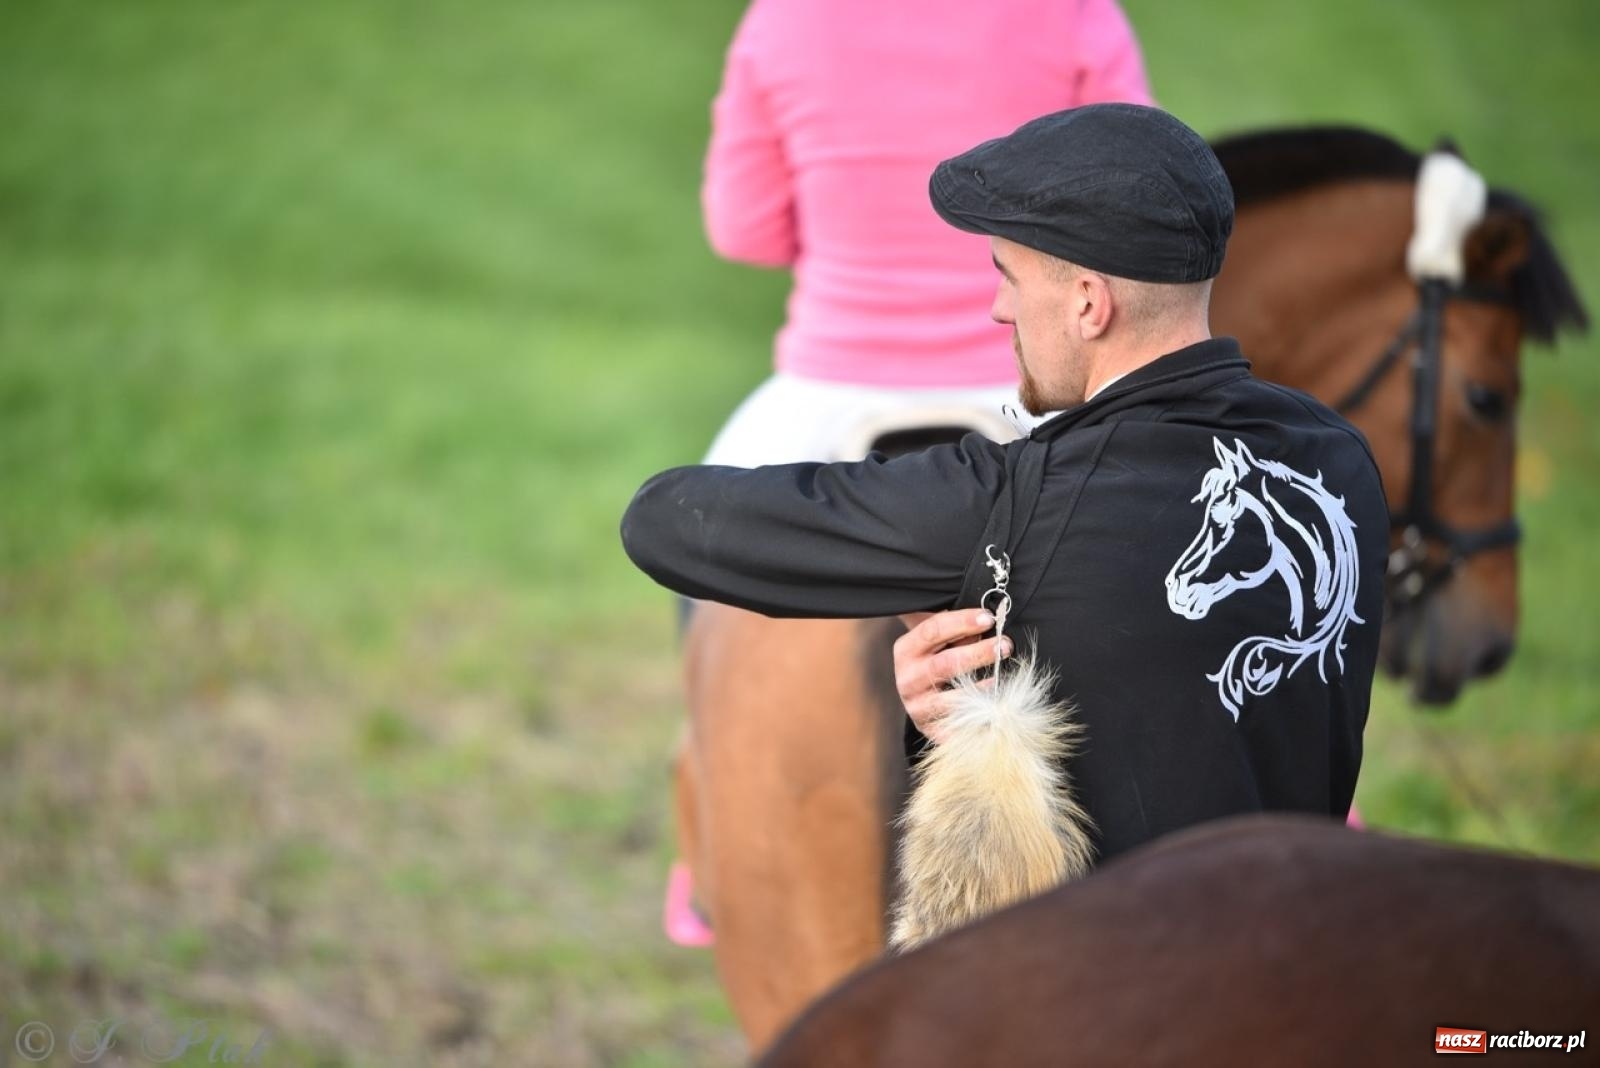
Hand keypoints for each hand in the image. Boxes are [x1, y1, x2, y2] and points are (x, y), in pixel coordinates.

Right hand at [894, 609, 1012, 743]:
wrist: (921, 699)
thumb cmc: (937, 660)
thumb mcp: (940, 641)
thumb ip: (959, 631)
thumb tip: (992, 623)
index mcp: (906, 650)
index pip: (933, 630)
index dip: (962, 622)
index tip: (989, 617)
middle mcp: (908, 679)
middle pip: (945, 664)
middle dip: (979, 653)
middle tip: (1005, 645)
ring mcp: (918, 707)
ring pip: (953, 697)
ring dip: (983, 687)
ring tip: (1003, 676)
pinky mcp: (930, 729)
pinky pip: (958, 724)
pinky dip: (979, 716)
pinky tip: (997, 707)